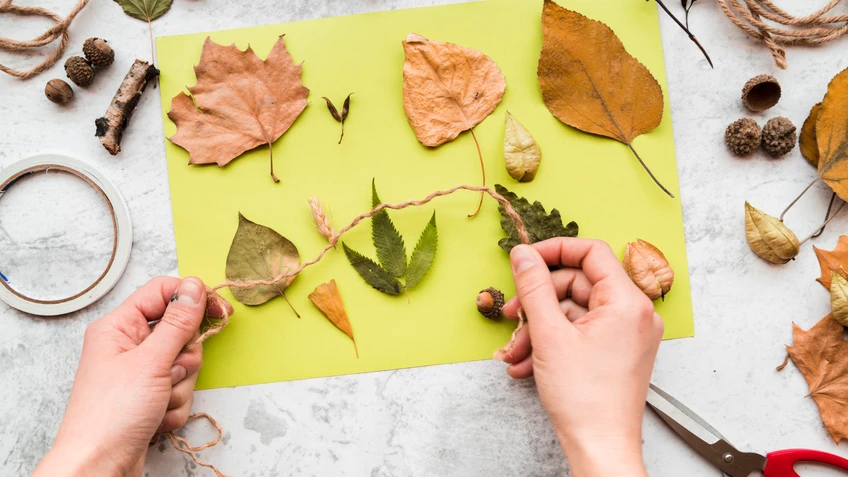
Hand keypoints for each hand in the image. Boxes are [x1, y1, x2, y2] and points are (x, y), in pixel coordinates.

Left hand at [32, 277, 207, 476]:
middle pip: (179, 331)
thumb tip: (194, 287)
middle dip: (184, 357)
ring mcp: (139, 373)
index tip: (219, 311)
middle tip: (170, 372)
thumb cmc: (111, 414)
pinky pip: (179, 390)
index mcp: (119, 327)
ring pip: (184, 364)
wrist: (98, 466)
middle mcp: (128, 346)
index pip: (163, 292)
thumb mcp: (151, 361)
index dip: (192, 299)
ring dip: (180, 386)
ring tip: (158, 401)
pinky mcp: (149, 397)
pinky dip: (174, 406)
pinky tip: (156, 418)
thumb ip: (177, 322)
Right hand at [501, 239, 662, 476]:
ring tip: (515, 352)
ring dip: (539, 328)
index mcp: (627, 302)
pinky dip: (552, 343)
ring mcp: (626, 334)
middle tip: (512, 316)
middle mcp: (634, 314)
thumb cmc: (584, 399)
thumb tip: (523, 255)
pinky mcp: (616, 352)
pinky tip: (527, 363)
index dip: (554, 251)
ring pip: (573, 312)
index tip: (525, 259)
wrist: (600, 448)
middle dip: (538, 301)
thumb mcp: (549, 334)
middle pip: (577, 285)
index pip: (591, 253)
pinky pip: (580, 333)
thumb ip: (533, 287)